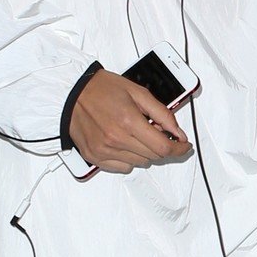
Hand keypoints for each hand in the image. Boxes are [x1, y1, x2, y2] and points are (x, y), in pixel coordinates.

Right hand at [69, 68, 193, 174]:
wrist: (71, 93)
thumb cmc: (102, 88)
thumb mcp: (138, 92)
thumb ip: (162, 113)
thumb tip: (178, 133)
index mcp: (129, 121)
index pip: (163, 147)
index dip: (179, 149)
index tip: (184, 146)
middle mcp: (116, 139)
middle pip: (153, 156)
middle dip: (161, 145)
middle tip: (155, 131)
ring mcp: (104, 151)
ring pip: (140, 163)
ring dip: (145, 151)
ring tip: (134, 133)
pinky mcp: (95, 157)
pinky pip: (123, 167)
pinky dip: (129, 158)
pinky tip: (123, 142)